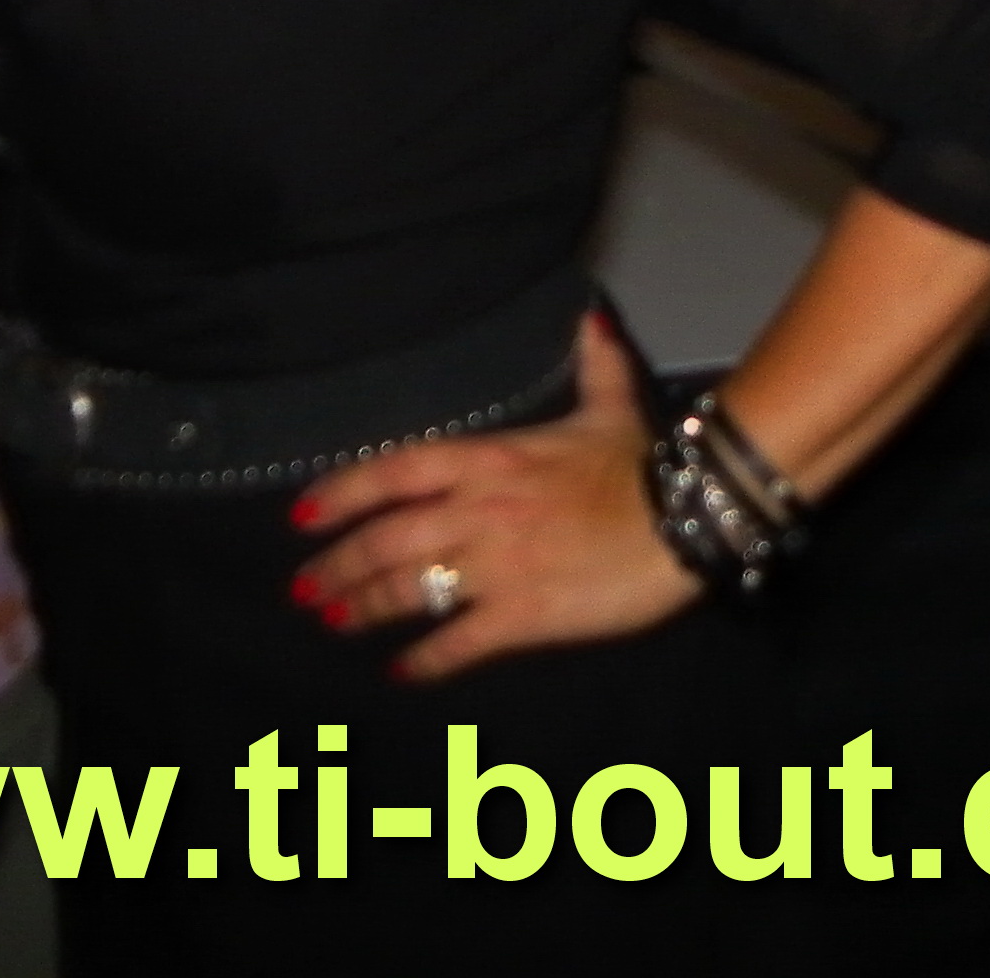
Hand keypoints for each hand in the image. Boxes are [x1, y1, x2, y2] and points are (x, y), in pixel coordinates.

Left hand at [292, 315, 693, 682]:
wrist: (687, 517)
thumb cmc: (644, 465)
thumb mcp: (612, 406)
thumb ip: (593, 364)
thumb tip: (589, 318)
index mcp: (489, 459)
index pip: (395, 470)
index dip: (343, 492)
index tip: (302, 515)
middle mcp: (478, 509)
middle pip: (387, 539)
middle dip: (340, 566)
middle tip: (306, 589)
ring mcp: (496, 564)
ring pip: (410, 590)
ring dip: (365, 608)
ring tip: (335, 621)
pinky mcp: (523, 614)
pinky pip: (458, 641)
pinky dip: (426, 660)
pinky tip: (403, 671)